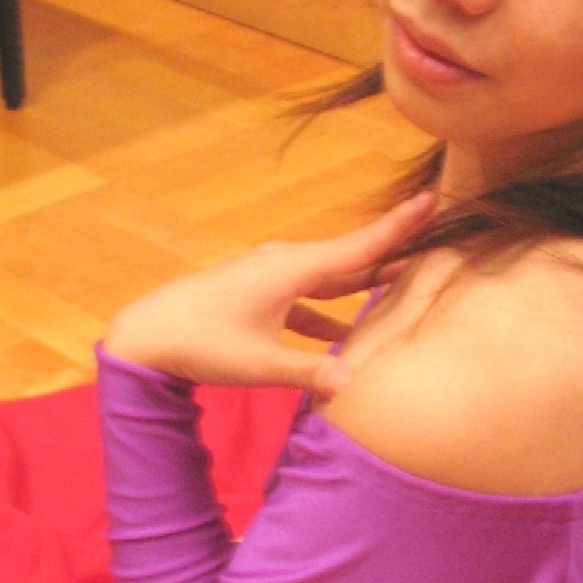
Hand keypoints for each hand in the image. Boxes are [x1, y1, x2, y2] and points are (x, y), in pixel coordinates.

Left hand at [102, 193, 436, 398]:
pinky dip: (330, 310)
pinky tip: (346, 335)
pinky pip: (308, 297)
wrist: (147, 334)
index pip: (360, 247)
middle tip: (435, 238)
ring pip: (330, 277)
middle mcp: (286, 264)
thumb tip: (353, 384)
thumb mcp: (259, 364)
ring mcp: (271, 277)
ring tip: (402, 283)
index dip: (399, 227)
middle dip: (392, 250)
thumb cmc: (202, 344)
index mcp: (293, 270)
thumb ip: (309, 372)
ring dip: (363, 282)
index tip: (433, 198)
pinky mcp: (259, 294)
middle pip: (352, 257)